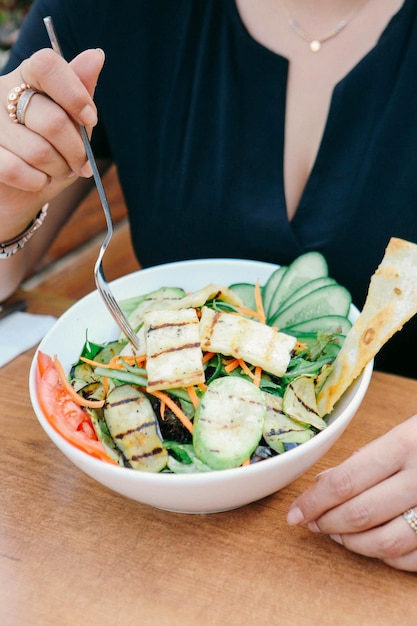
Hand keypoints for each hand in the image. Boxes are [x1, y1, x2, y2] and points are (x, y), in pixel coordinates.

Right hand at [0, 47, 104, 237]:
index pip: (47, 65)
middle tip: (80, 163)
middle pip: (53, 121)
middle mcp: (2, 93)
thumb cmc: (53, 149)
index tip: (91, 119)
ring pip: (39, 151)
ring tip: (56, 169)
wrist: (24, 188)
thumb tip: (96, 55)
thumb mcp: (73, 121)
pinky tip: (38, 179)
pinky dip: (37, 181)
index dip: (74, 94)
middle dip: (76, 151)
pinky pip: (17, 170)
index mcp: (27, 76)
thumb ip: (81, 91)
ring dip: (58, 169)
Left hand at [287, 414, 416, 570]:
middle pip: (360, 514)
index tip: (294, 513)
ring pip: (385, 543)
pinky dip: (387, 558)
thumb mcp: (404, 432)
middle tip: (312, 523)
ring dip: (353, 544)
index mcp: (405, 445)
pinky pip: (414, 559)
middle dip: (327, 523)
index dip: (312, 502)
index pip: (344, 481)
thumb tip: (322, 484)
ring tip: (337, 535)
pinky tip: (374, 545)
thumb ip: (365, 458)